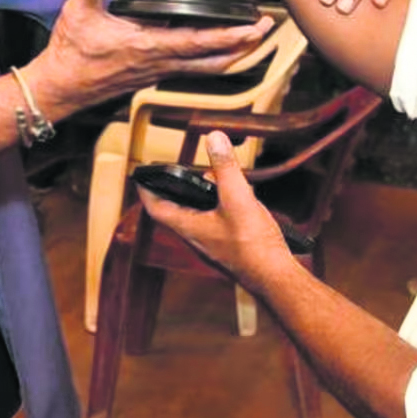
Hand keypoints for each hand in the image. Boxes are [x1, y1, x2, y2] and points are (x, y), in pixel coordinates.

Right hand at [26, 0, 273, 115]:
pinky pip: (191, 67)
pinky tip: (216, 44)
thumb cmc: (71, 54)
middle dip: (242, 45)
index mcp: (147, 46)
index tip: (251, 27)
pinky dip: (210, 57)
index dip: (228, 36)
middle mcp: (159, 63)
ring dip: (230, 53)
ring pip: (205, 67)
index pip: (197, 42)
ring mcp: (158, 71)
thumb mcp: (78, 12)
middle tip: (265, 28)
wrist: (60, 88)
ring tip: (251, 37)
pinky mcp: (153, 74)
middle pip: (212, 59)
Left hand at [140, 131, 293, 292]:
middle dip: (182, 189)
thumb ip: (225, 167)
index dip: (147, 191)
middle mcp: (196, 238)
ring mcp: (212, 245)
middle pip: (178, 210)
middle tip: (185, 173)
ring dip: (206, 198)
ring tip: (221, 181)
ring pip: (200, 216)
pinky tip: (243, 203)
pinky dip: (223, 209)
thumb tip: (214, 138)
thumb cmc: (252, 245)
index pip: (156, 208)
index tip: (141, 178)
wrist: (274, 278)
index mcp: (189, 227)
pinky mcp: (229, 249)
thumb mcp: (238, 197)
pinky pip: (218, 224)